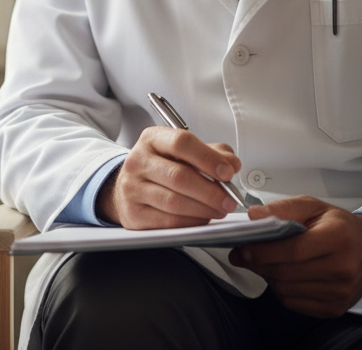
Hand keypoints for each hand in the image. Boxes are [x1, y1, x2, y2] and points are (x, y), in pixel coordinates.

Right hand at [97, 126, 240, 228]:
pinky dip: (192, 222)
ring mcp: (132, 187)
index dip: (208, 158)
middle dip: (211, 191)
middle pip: (179, 176)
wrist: (130, 186)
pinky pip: (169, 221)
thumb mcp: (184, 152)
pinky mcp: (134, 213)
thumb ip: (212, 153)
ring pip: (175, 202)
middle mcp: (138, 161)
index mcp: (152, 139)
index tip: (228, 172)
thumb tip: (232, 163)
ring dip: (205, 209)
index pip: (181, 143)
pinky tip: (201, 218)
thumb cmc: (162, 168)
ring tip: (219, 210)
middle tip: (229, 200)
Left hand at [228, 197, 361, 316]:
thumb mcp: (312, 206)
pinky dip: (280, 289)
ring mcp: (339, 292)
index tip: (242, 247)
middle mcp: (342, 268)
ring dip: (267, 276)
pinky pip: (294, 303)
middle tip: (242, 254)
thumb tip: (253, 215)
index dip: (263, 251)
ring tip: (262, 261)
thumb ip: (282, 208)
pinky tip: (281, 274)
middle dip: (257, 264)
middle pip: (287, 272)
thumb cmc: (339, 226)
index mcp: (337, 238)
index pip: (293, 250)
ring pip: (286, 290)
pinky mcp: (334, 308)